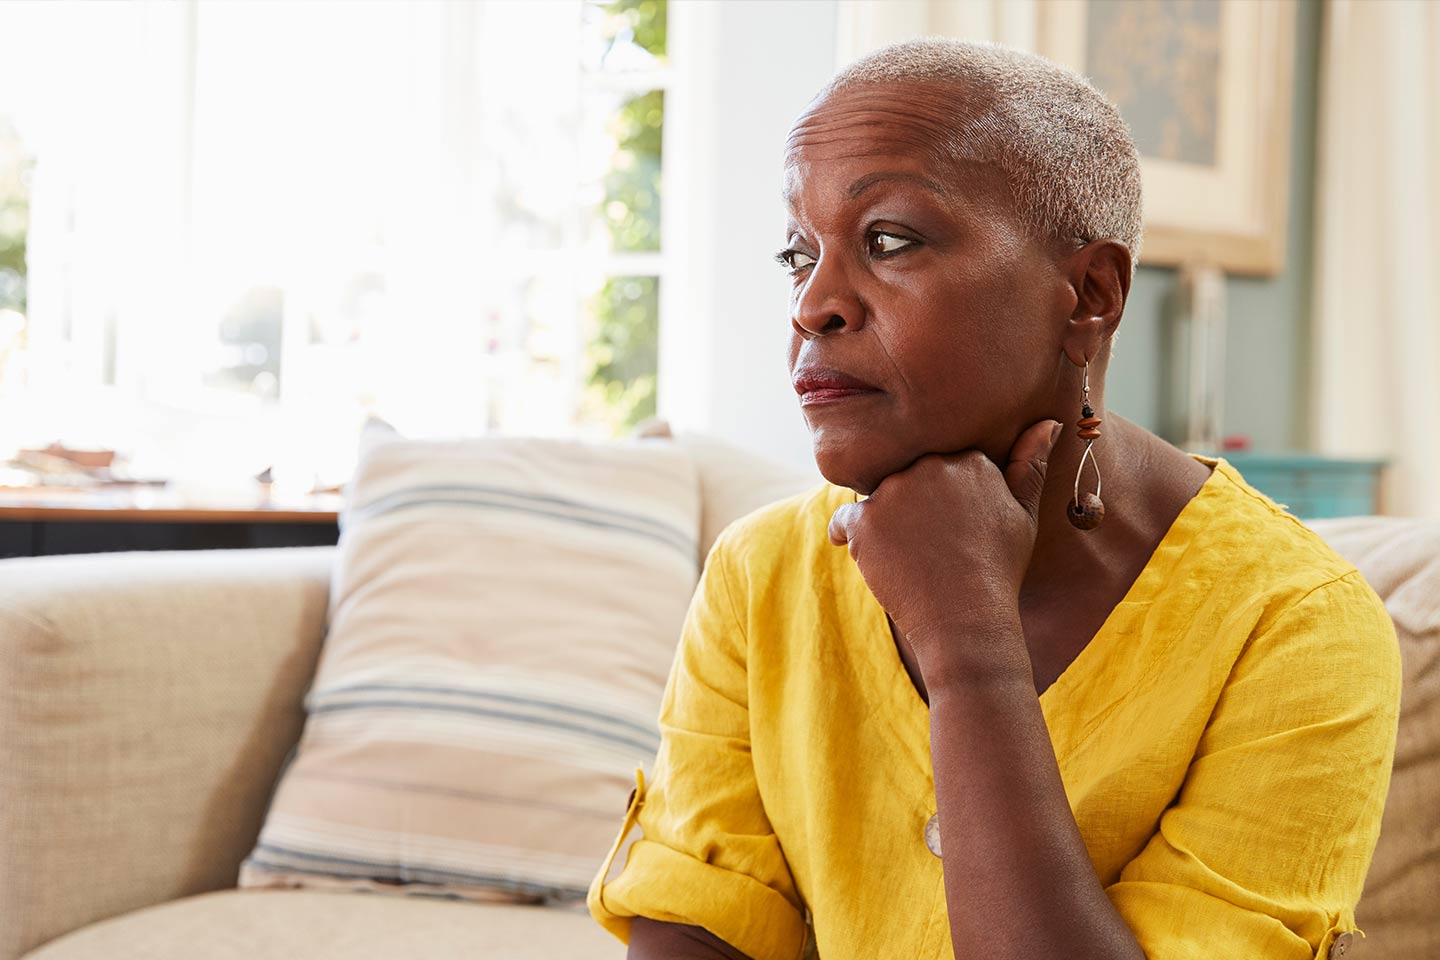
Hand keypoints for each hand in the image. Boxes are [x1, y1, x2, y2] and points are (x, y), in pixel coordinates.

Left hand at [827, 419, 1061, 677]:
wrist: (967, 621)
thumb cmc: (998, 570)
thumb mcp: (1024, 515)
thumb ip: (1029, 464)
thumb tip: (1050, 421)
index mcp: (969, 459)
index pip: (938, 466)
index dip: (940, 500)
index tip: (950, 530)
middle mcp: (930, 466)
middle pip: (905, 477)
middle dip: (910, 506)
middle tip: (929, 547)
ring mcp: (895, 492)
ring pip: (876, 498)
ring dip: (884, 523)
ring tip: (910, 558)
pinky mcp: (866, 521)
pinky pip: (845, 521)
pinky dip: (851, 538)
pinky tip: (876, 560)